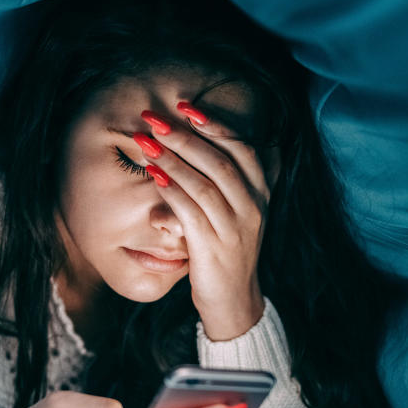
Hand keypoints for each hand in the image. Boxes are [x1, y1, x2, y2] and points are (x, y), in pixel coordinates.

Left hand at [135, 103, 272, 339]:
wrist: (233, 301)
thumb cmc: (227, 249)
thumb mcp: (239, 211)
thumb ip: (235, 179)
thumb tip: (222, 138)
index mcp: (260, 193)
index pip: (243, 148)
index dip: (214, 125)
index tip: (186, 106)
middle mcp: (252, 208)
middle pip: (220, 161)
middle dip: (185, 136)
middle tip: (154, 119)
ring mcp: (235, 229)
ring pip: (205, 184)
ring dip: (173, 159)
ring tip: (146, 142)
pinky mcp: (213, 248)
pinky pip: (190, 212)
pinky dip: (171, 190)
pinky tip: (153, 175)